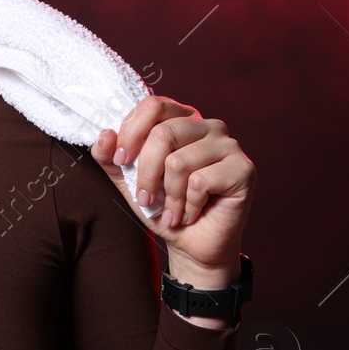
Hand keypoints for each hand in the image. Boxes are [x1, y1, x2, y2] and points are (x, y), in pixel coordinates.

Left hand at [88, 94, 254, 279]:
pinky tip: (192, 213)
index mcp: (180, 120)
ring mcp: (229, 146)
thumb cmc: (161, 206)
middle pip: (163, 133)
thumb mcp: (127, 181)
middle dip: (145, 173)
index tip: (120, 160)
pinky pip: (201, 182)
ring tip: (171, 211)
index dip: (131, 132)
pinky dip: (188, 205)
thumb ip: (110, 158)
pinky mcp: (243, 169)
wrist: (191, 243)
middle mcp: (207, 126)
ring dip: (168, 196)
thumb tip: (105, 134)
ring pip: (179, 161)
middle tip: (144, 199)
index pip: (153, 106)